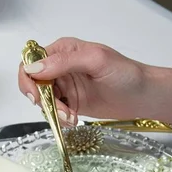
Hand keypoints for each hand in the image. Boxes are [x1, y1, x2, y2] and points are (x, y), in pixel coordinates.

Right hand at [18, 37, 171, 125]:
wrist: (143, 97)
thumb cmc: (126, 74)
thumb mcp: (95, 60)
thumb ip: (65, 62)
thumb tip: (34, 68)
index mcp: (63, 50)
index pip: (31, 61)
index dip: (28, 79)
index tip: (37, 96)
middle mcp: (60, 67)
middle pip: (34, 84)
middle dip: (42, 101)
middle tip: (58, 111)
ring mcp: (65, 86)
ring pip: (43, 101)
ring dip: (53, 112)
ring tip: (71, 117)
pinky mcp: (71, 104)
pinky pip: (55, 112)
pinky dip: (60, 119)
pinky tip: (73, 120)